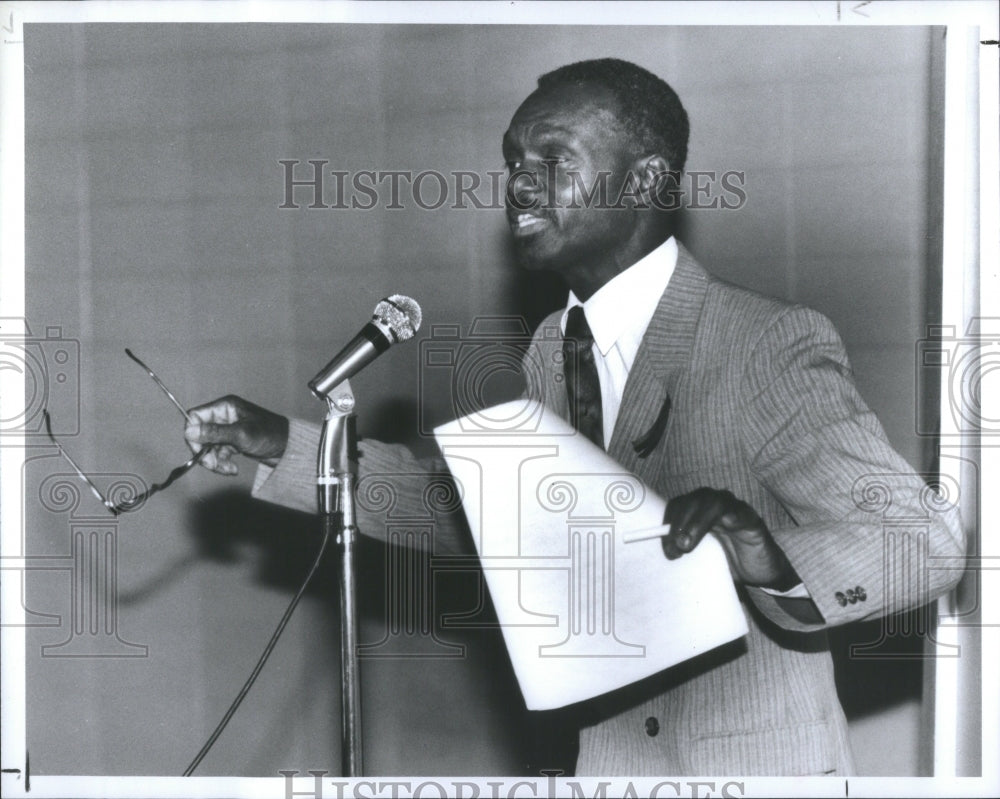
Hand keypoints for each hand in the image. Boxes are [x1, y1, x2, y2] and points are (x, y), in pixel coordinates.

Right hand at [184, 395, 288, 475]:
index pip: (195, 416)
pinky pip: (218, 454)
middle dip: (204, 452)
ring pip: (208, 446)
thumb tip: (189, 430)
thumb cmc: (271, 435)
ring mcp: (228, 430)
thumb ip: (215, 432)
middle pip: (200, 434)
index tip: (198, 450)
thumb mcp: (241, 434)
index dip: (193, 434)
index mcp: (225, 407)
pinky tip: (233, 470)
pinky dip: (222, 463)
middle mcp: (225, 416)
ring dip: (214, 461)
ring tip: (228, 470)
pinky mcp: (233, 443)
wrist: (290, 449)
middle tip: (212, 465)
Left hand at [662, 487, 797, 589]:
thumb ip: (686, 549)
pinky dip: (731, 516)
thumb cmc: (729, 562)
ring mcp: (735, 510)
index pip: (679, 505)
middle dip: (680, 522)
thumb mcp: (702, 557)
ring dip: (698, 521)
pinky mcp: (752, 520)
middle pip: (693, 500)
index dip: (669, 521)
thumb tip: (666, 552)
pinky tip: (726, 526)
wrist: (761, 574)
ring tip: (688, 544)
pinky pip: (740, 512)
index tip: (666, 545)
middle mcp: (716, 506)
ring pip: (714, 503)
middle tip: (676, 547)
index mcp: (700, 512)